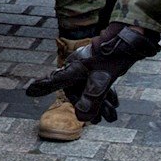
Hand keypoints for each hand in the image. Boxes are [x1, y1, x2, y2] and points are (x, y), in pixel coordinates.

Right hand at [24, 22, 160, 123]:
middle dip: (89, 107)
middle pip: (77, 91)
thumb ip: (92, 98)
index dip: (43, 87)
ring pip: (89, 89)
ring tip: (111, 117)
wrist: (131, 39)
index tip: (28, 92)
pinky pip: (98, 84)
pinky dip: (105, 96)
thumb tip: (82, 118)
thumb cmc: (114, 56)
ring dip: (100, 104)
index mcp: (74, 68)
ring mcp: (89, 66)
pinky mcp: (100, 66)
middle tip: (98, 121)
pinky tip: (114, 104)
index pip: (55, 81)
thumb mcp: (103, 79)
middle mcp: (78, 67)